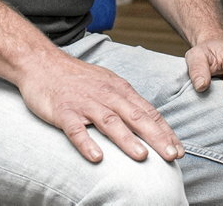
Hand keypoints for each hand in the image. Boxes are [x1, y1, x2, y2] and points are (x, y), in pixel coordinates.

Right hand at [16, 51, 182, 163]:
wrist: (43, 64)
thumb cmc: (78, 78)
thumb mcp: (108, 85)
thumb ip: (127, 102)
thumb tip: (149, 121)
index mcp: (120, 90)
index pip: (148, 112)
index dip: (165, 131)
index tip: (179, 149)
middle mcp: (107, 96)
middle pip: (136, 117)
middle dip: (156, 137)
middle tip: (171, 155)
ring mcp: (85, 104)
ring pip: (110, 122)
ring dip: (127, 140)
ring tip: (142, 156)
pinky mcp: (64, 111)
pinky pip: (76, 129)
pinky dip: (87, 143)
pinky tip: (97, 157)